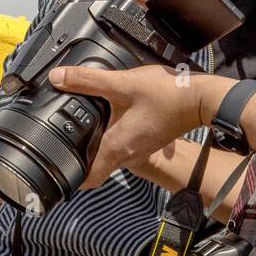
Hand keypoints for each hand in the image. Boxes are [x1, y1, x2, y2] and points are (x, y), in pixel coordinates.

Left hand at [48, 64, 204, 188]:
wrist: (200, 99)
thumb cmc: (167, 96)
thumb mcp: (122, 84)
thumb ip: (87, 80)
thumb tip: (58, 77)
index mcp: (117, 146)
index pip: (89, 178)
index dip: (70, 178)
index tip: (56, 171)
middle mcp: (128, 154)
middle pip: (96, 165)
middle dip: (79, 156)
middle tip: (60, 141)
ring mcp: (140, 149)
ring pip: (109, 154)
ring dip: (95, 145)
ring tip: (81, 125)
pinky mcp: (147, 140)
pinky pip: (122, 144)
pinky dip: (111, 135)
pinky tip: (109, 116)